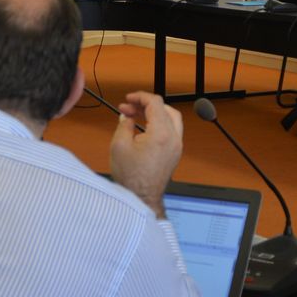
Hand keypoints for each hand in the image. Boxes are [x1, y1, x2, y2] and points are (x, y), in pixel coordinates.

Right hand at [110, 91, 183, 218]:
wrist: (141, 199)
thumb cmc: (131, 177)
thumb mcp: (119, 145)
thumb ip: (125, 125)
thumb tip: (128, 117)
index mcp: (162, 134)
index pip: (156, 103)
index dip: (140, 97)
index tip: (127, 99)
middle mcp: (174, 138)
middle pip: (166, 109)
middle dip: (146, 105)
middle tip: (129, 108)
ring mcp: (177, 146)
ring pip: (171, 119)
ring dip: (155, 113)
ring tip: (135, 115)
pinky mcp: (175, 153)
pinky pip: (171, 130)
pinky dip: (160, 124)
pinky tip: (144, 128)